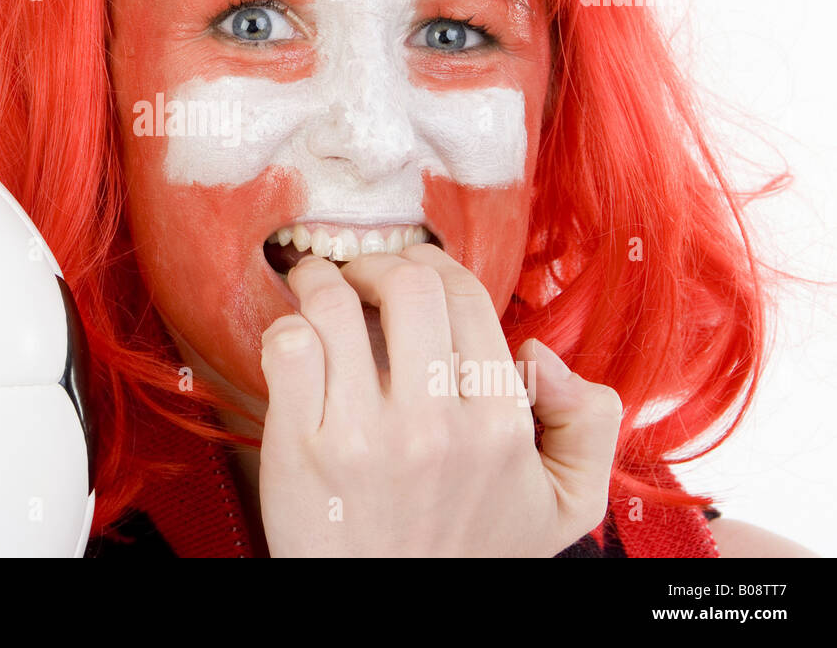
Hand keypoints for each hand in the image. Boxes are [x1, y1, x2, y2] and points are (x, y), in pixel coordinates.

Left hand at [258, 243, 622, 556]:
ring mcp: (364, 434)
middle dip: (380, 261)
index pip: (466, 298)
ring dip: (322, 278)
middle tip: (362, 272)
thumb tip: (535, 355)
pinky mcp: (303, 449)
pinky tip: (295, 336)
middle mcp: (434, 424)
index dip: (434, 264)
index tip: (412, 267)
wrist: (393, 622)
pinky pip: (290, 349)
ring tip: (316, 282)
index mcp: (499, 425)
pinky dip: (287, 325)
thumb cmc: (468, 553)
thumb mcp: (564, 505)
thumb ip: (587, 423)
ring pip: (338, 305)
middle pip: (408, 285)